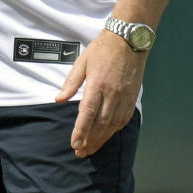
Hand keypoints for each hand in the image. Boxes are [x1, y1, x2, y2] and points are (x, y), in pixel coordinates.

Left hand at [55, 28, 145, 157]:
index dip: (81, 131)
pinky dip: (115, 130)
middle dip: (90, 141)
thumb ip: (71, 83)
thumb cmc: (103, 49)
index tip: (74, 144)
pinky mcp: (132, 97)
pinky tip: (108, 136)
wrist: (129, 39)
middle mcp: (112, 93)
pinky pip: (124, 119)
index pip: (87, 113)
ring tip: (92, 148)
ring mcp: (124, 96)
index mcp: (97, 84)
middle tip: (81, 152)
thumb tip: (59, 100)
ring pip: (113, 124)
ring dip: (102, 139)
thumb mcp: (82, 62)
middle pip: (101, 123)